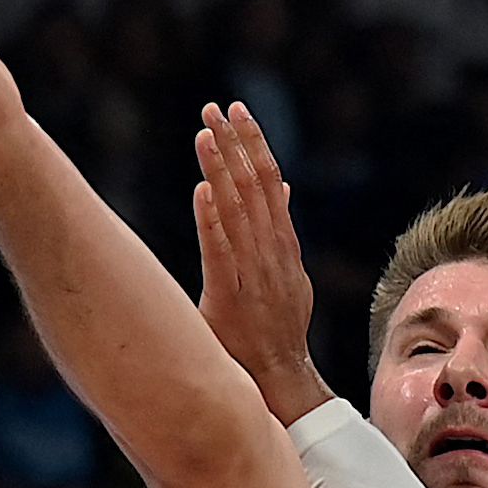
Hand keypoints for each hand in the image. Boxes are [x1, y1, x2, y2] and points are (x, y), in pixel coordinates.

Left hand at [189, 101, 325, 422]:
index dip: (253, 144)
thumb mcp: (285, 274)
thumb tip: (279, 188)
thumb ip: (278, 232)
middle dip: (236, 145)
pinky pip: (221, 254)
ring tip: (205, 133)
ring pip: (238, 214)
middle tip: (217, 107)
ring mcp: (253, 277)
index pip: (269, 183)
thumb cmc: (271, 329)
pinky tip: (202, 192)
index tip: (235, 110)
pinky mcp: (231, 299)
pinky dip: (212, 222)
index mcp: (282, 246)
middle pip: (256, 189)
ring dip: (221, 171)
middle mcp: (271, 255)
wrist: (280, 380)